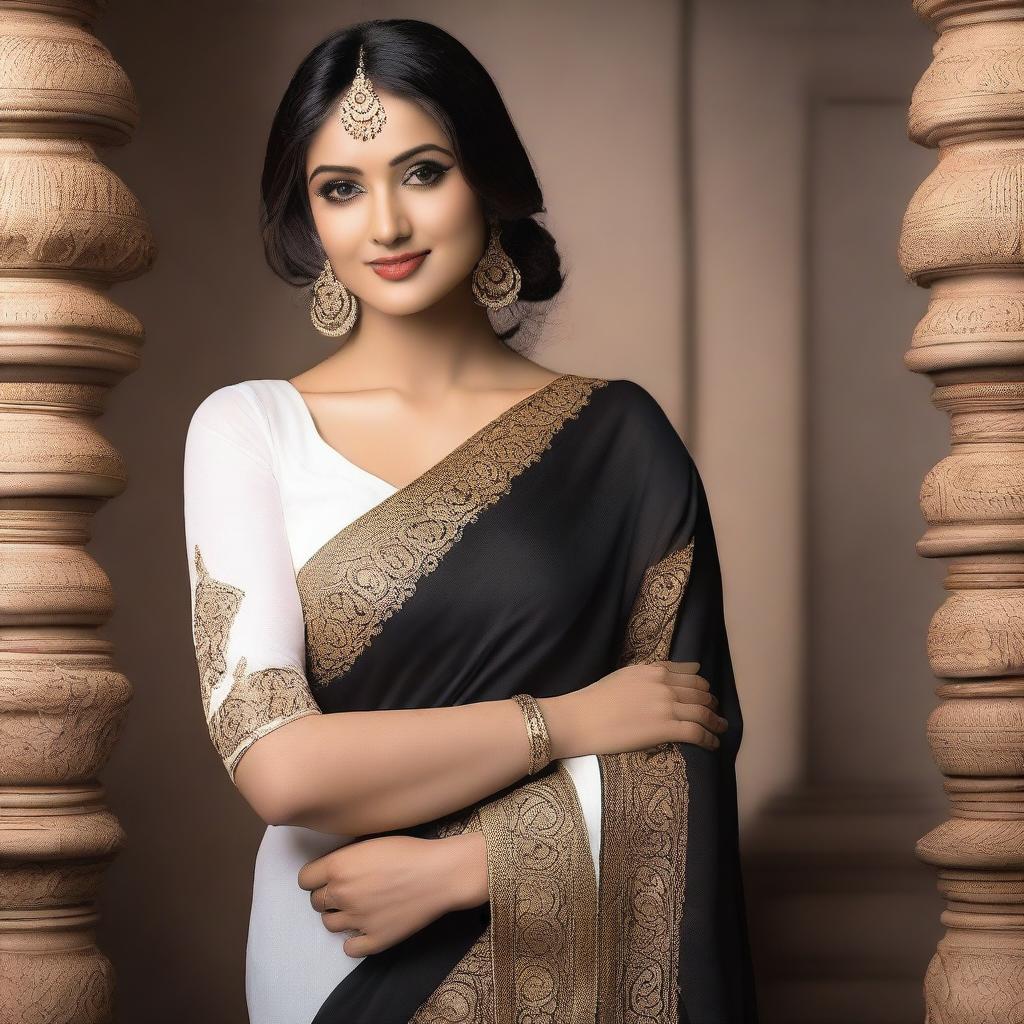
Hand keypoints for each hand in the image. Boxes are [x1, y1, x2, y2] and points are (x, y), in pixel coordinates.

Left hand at [297, 831, 487, 956]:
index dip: (316, 877)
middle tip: (350, 890)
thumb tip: (333, 867)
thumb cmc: (409, 851)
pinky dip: (355, 939)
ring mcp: (356, 920)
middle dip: (329, 896)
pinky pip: (349, 948)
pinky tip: (368, 926)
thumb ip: (346, 856)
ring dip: (340, 916)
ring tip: (361, 907)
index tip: (329, 876)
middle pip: (316, 902)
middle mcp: (341, 894)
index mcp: (338, 867)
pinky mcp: (374, 940)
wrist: (440, 874)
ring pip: (329, 924)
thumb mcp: (371, 841)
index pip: (304, 880)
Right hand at [538, 660, 726, 757]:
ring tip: (721, 729)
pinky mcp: (666, 728)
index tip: (705, 693)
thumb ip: (646, 676)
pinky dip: (710, 739)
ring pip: (704, 712)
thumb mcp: (624, 676)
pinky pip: (698, 732)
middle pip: (700, 692)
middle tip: (715, 713)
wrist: (580, 718)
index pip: (689, 673)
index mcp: (653, 670)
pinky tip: (713, 744)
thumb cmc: (594, 699)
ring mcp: (666, 705)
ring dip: (716, 722)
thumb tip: (661, 679)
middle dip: (711, 703)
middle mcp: (664, 684)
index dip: (701, 685)